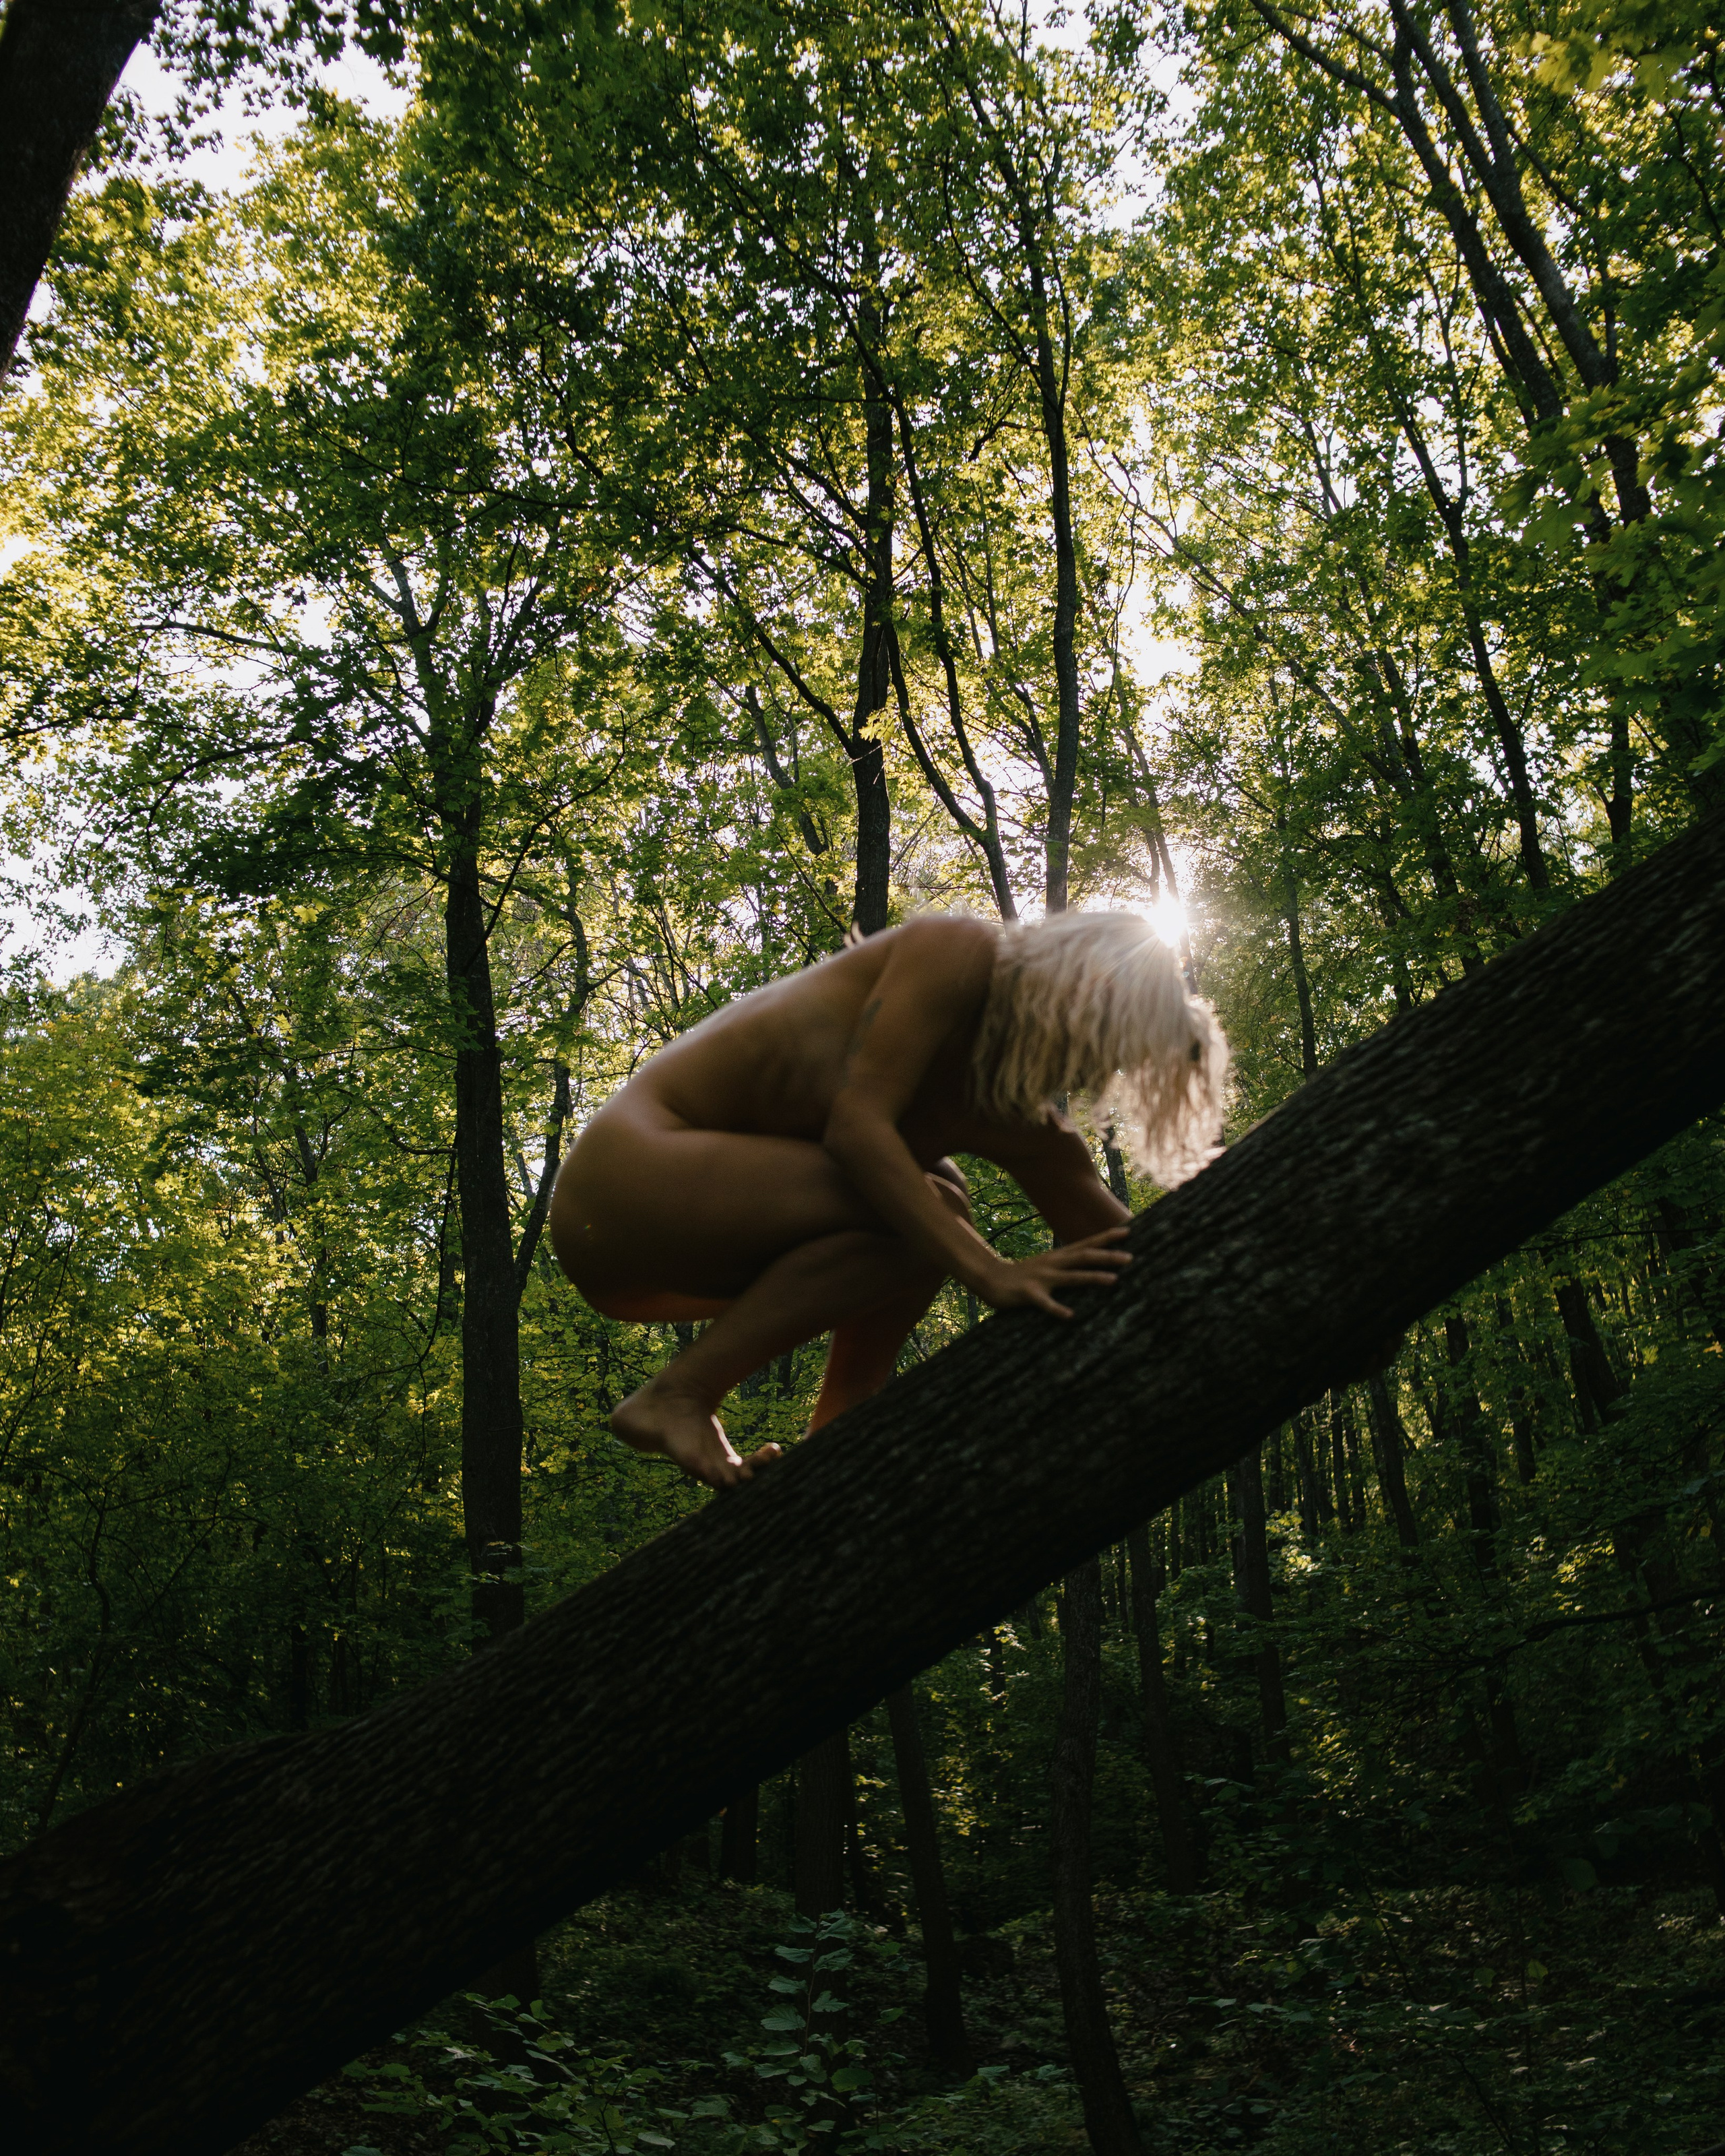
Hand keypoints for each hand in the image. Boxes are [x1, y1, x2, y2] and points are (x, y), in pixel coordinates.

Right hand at [976, 1228, 1132, 1319]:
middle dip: (1107, 1257)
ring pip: (1071, 1277)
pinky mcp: (1028, 1294)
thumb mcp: (1047, 1265)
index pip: (1086, 1244)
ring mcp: (1041, 1278)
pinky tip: (1070, 1315)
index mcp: (1058, 1256)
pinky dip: (1057, 1309)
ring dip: (1093, 1278)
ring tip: (1114, 1281)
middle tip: (1130, 1258)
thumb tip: (1091, 1264)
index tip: (1128, 1231)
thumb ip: (1067, 1264)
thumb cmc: (1023, 1275)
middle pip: (1084, 1257)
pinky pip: (1045, 1303)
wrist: (989, 1278)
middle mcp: (1052, 1264)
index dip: (1106, 1237)